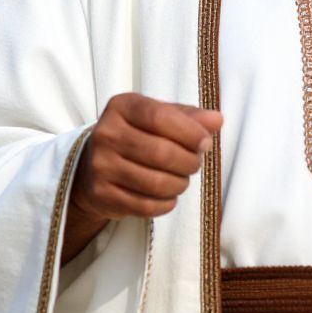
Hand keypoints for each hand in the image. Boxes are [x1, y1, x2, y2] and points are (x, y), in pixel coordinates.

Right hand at [61, 93, 222, 263]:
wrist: (94, 165)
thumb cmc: (138, 134)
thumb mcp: (161, 116)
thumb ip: (190, 117)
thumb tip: (217, 120)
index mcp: (122, 106)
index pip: (160, 117)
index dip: (190, 132)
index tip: (205, 143)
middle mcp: (105, 133)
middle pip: (161, 152)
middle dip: (188, 162)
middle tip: (194, 164)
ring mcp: (100, 166)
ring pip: (155, 182)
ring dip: (179, 184)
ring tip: (182, 179)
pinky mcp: (101, 194)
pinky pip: (145, 206)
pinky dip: (166, 203)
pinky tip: (169, 196)